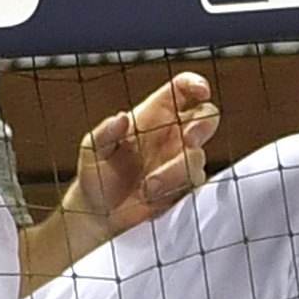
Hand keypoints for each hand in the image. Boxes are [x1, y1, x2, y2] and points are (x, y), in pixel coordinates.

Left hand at [63, 72, 219, 238]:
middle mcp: (172, 135)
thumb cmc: (95, 175)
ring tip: (147, 187)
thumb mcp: (91, 150)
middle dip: (203, 125)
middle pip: (206, 116)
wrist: (99, 215)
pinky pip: (194, 182)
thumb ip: (105, 133)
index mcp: (152, 115)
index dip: (195, 84)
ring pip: (198, 155)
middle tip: (188, 140)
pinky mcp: (185, 186)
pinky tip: (152, 196)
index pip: (180, 90)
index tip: (201, 91)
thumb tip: (121, 118)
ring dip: (175, 171)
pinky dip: (175, 188)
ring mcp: (180, 160)